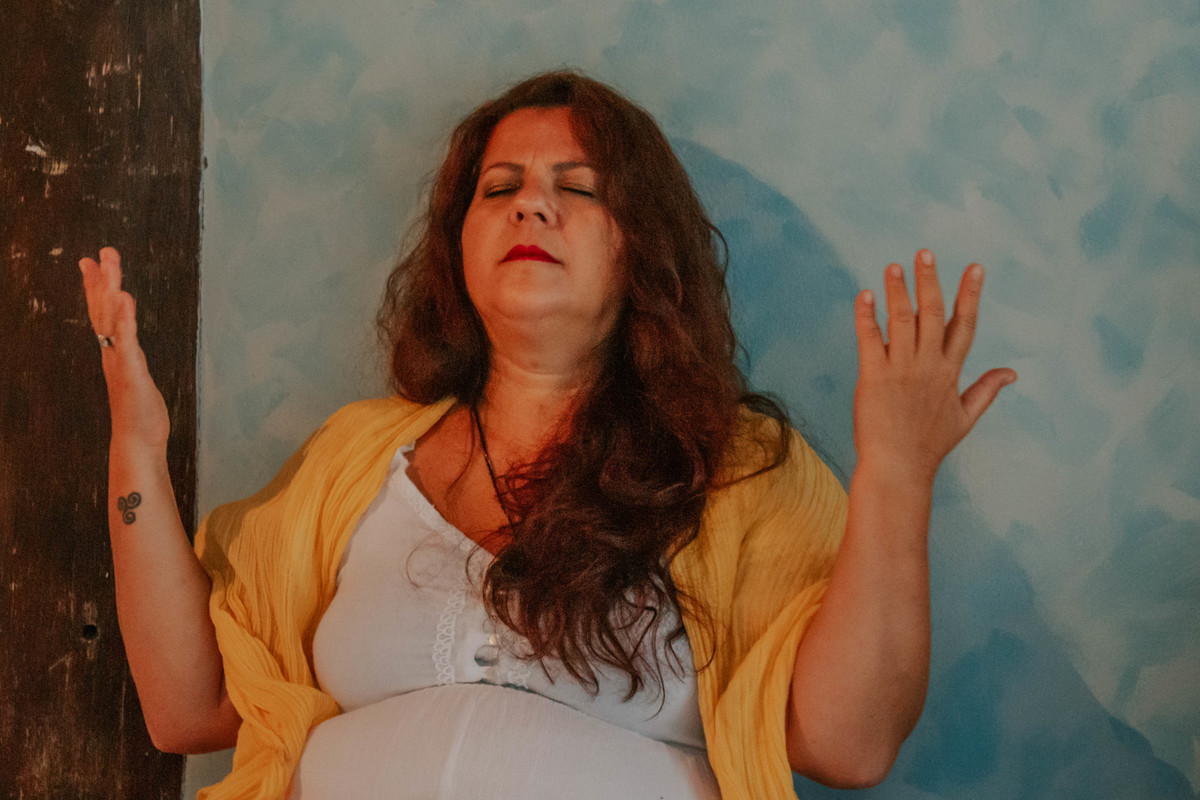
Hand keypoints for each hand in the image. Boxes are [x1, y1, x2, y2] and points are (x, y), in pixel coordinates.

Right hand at [80, 247, 170, 450]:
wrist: (138, 443)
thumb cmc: (140, 414)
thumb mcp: (135, 378)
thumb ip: (130, 359)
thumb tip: (127, 346)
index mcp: (115, 351)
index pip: (103, 313)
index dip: (97, 287)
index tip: (91, 261)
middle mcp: (113, 353)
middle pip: (104, 310)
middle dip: (103, 279)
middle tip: (104, 251)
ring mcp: (119, 362)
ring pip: (112, 321)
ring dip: (111, 291)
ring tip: (111, 264)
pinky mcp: (130, 374)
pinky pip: (126, 342)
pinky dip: (125, 320)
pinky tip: (126, 299)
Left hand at [852, 249, 1014, 483]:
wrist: (898, 468)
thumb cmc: (929, 445)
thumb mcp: (965, 417)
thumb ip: (987, 390)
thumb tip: (1013, 373)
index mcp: (950, 372)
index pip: (964, 325)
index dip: (970, 294)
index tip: (975, 267)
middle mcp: (928, 366)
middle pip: (932, 313)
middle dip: (930, 280)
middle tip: (925, 252)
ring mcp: (901, 370)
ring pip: (902, 319)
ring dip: (897, 290)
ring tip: (893, 266)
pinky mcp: (873, 377)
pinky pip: (870, 338)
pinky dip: (866, 315)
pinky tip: (864, 296)